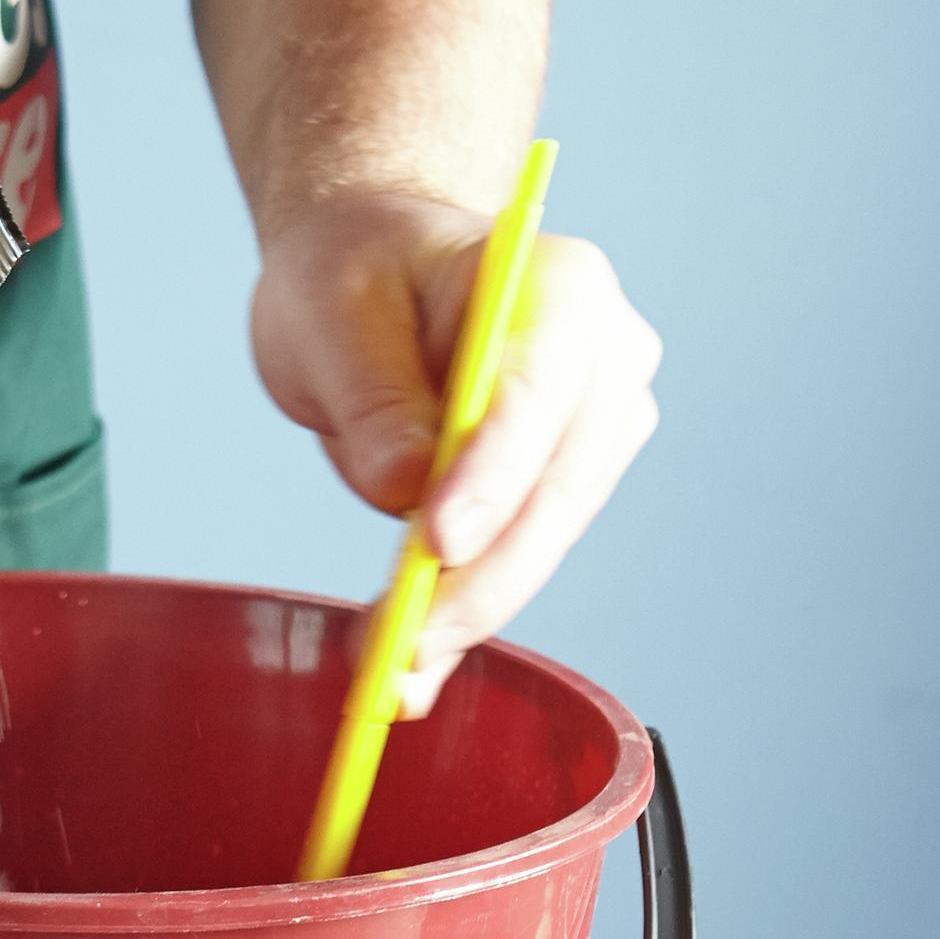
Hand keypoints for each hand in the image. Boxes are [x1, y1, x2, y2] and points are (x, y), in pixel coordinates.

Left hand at [250, 192, 663, 714]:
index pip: (538, 392)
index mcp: (561, 285)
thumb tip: (404, 486)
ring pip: (545, 537)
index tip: (438, 544)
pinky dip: (468, 608)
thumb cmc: (360, 273)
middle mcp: (607, 357)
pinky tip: (414, 657)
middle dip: (479, 576)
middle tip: (401, 645)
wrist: (380, 273)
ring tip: (389, 665)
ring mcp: (601, 425)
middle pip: (557, 486)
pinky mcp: (571, 483)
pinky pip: (525, 557)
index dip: (493, 475)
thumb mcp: (331, 312)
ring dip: (470, 607)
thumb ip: (371, 396)